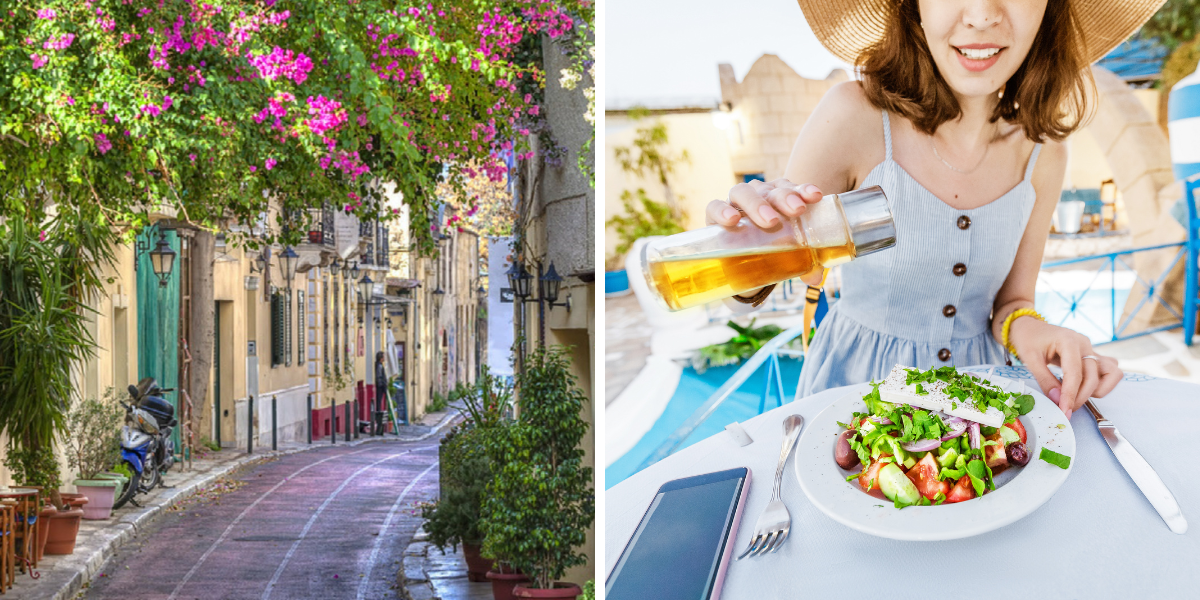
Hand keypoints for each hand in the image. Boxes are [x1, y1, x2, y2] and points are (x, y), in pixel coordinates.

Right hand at [706, 178, 825, 285]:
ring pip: (743, 192)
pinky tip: (732, 220)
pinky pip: (714, 206)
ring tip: (769, 220)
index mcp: (779, 198)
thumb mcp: (789, 255)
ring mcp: (735, 203)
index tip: (815, 197)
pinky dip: (722, 210)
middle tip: (797, 210)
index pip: (792, 188)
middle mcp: (758, 195)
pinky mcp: (714, 215)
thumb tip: (815, 278)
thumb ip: (805, 264)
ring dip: (757, 203)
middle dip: (784, 197)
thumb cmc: (770, 249)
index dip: (803, 189)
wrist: (739, 260)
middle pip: (770, 190)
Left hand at [1008, 317, 1121, 419]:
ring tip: (1076, 395)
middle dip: (1081, 397)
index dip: (1071, 395)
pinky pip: (1109, 371)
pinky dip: (1102, 383)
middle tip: (1065, 408)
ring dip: (1097, 390)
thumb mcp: (1029, 359)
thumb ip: (1044, 380)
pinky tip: (1083, 387)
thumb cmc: (1029, 339)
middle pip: (1093, 377)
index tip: (1064, 410)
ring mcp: (1092, 349)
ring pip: (1112, 374)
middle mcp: (1085, 344)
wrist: (1030, 327)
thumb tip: (1058, 400)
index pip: (1075, 374)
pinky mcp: (1093, 356)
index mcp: (1069, 341)